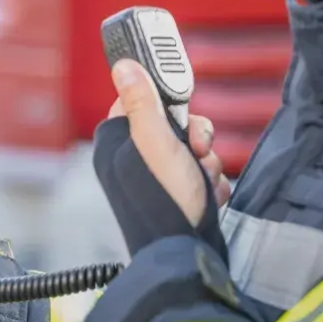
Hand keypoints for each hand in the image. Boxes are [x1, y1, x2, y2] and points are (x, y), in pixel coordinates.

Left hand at [107, 59, 214, 227]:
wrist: (189, 256)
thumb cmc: (166, 199)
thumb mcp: (154, 141)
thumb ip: (141, 101)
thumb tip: (123, 64)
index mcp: (114, 144)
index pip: (138, 102)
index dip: (164, 104)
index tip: (179, 113)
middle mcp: (129, 161)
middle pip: (170, 124)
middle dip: (193, 137)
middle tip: (195, 150)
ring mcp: (152, 181)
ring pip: (189, 150)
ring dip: (205, 162)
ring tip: (201, 181)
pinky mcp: (174, 197)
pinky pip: (197, 175)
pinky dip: (208, 184)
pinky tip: (207, 197)